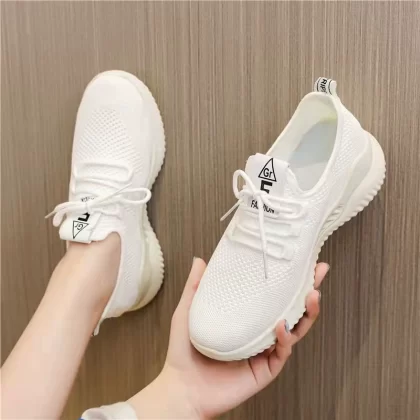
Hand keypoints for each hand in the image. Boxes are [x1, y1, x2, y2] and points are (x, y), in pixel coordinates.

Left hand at [130, 258, 328, 418]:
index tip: (298, 261)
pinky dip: (285, 338)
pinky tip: (282, 325)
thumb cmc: (183, 351)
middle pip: (291, 309)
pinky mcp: (265, 369)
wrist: (182, 387)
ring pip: (295, 330)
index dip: (286, 279)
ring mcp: (264, 350)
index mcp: (246, 318)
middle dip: (308, 290)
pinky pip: (281, 352)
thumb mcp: (189, 310)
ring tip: (312, 294)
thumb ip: (196, 286)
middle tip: (318, 272)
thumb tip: (200, 260)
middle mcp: (259, 332)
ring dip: (307, 312)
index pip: (271, 295)